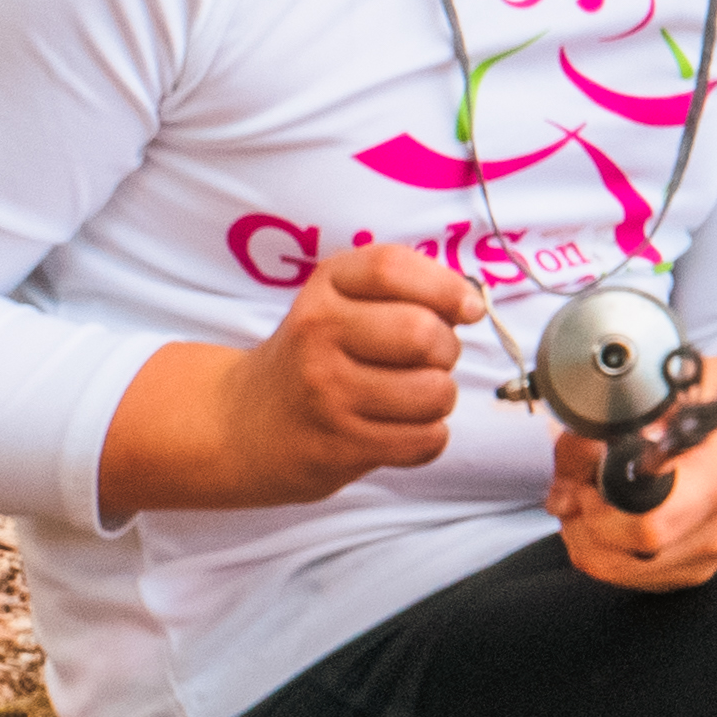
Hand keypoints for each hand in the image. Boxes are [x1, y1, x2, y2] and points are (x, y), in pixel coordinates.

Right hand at [103, 242, 482, 518]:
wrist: (244, 423)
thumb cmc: (316, 353)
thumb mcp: (341, 299)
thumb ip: (405, 287)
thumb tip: (473, 303)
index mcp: (325, 288)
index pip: (392, 268)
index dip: (447, 287)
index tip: (468, 308)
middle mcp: (318, 336)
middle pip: (423, 333)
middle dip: (447, 349)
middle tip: (429, 358)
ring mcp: (326, 395)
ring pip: (434, 392)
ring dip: (440, 396)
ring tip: (412, 395)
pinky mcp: (338, 448)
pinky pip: (426, 440)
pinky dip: (429, 436)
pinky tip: (400, 428)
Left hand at [559, 360, 716, 590]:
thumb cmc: (701, 414)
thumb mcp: (652, 401)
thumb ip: (596, 440)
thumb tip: (562, 496)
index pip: (646, 524)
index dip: (600, 506)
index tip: (591, 478)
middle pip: (621, 553)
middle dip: (582, 519)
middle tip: (582, 485)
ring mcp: (705, 559)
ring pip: (612, 571)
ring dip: (584, 535)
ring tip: (590, 499)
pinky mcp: (690, 575)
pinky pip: (622, 577)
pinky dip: (600, 549)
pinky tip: (607, 518)